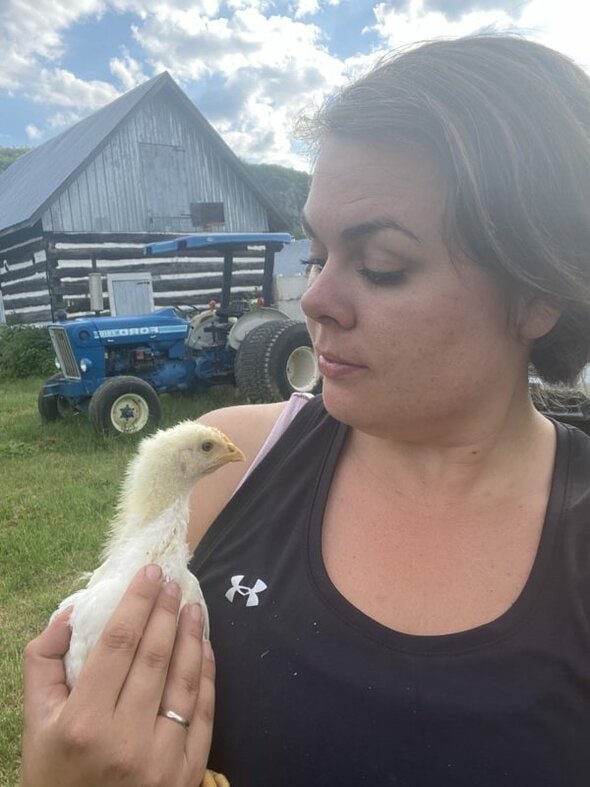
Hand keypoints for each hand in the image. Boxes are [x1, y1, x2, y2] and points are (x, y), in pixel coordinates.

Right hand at [21, 565, 214, 786]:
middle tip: (174, 583)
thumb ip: (43, 665)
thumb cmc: (55, 776)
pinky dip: (206, 675)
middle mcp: (125, 738)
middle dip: (166, 611)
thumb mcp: (35, 724)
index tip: (150, 573)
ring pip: (183, 679)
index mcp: (83, 722)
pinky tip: (205, 648)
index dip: (137, 602)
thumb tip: (71, 613)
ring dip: (192, 636)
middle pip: (154, 655)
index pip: (118, 643)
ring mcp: (161, 758)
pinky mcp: (186, 773)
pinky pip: (203, 713)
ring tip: (194, 607)